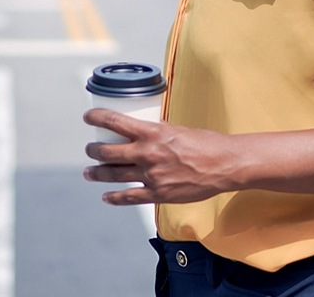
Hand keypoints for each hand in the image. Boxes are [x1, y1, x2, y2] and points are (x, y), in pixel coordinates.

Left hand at [82, 109, 234, 205]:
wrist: (224, 165)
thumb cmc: (206, 144)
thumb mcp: (177, 129)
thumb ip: (158, 132)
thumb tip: (145, 133)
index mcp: (152, 132)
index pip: (114, 121)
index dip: (96, 118)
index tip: (88, 117)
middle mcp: (147, 153)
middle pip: (107, 152)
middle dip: (93, 150)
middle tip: (90, 149)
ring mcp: (150, 175)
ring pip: (113, 174)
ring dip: (97, 173)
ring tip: (89, 172)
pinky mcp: (157, 194)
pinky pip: (128, 197)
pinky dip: (114, 197)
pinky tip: (106, 196)